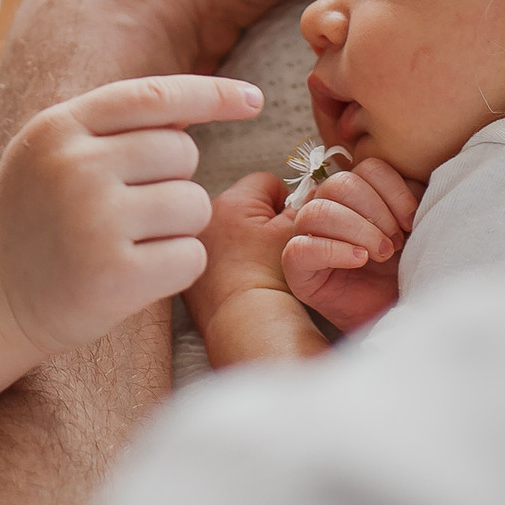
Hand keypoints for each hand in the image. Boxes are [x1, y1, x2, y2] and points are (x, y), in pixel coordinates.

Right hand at [0, 76, 264, 354]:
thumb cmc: (38, 217)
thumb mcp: (54, 153)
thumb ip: (113, 126)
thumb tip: (193, 108)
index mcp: (60, 127)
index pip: (154, 95)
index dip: (212, 94)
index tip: (255, 99)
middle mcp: (77, 168)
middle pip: (182, 152)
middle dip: (174, 179)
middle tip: (132, 207)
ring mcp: (95, 223)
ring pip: (194, 205)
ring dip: (179, 225)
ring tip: (132, 240)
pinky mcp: (116, 277)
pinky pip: (191, 256)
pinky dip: (177, 266)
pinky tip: (137, 271)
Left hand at [183, 172, 296, 333]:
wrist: (247, 322)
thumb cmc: (273, 278)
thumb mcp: (297, 234)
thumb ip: (305, 206)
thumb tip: (313, 192)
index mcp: (233, 201)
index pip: (266, 182)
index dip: (286, 200)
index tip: (291, 224)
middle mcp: (206, 216)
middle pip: (245, 203)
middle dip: (262, 217)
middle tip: (276, 244)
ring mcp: (196, 243)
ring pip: (229, 227)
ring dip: (244, 237)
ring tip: (259, 262)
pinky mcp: (192, 269)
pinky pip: (216, 251)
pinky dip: (228, 259)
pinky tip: (242, 277)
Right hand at [283, 159, 421, 331]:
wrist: (399, 316)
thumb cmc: (406, 274)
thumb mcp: (415, 230)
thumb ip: (410, 199)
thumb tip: (413, 181)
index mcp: (356, 195)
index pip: (367, 167)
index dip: (392, 190)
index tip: (412, 221)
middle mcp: (327, 210)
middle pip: (339, 183)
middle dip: (375, 212)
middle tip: (396, 243)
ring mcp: (307, 238)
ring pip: (317, 211)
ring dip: (357, 229)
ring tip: (382, 253)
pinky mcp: (297, 269)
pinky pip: (300, 248)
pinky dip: (333, 250)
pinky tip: (359, 260)